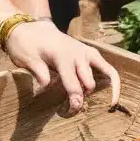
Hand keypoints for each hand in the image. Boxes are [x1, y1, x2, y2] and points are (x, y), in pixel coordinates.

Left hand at [3, 21, 120, 112]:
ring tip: (100, 106)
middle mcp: (79, 54)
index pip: (72, 81)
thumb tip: (47, 84)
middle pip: (88, 82)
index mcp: (63, 56)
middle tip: (74, 110)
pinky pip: (108, 68)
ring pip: (105, 74)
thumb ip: (38, 70)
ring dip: (102, 90)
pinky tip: (113, 96)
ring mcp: (87, 53)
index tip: (74, 109)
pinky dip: (113, 81)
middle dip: (84, 98)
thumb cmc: (28, 45)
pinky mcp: (92, 54)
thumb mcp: (26, 57)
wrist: (34, 29)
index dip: (75, 97)